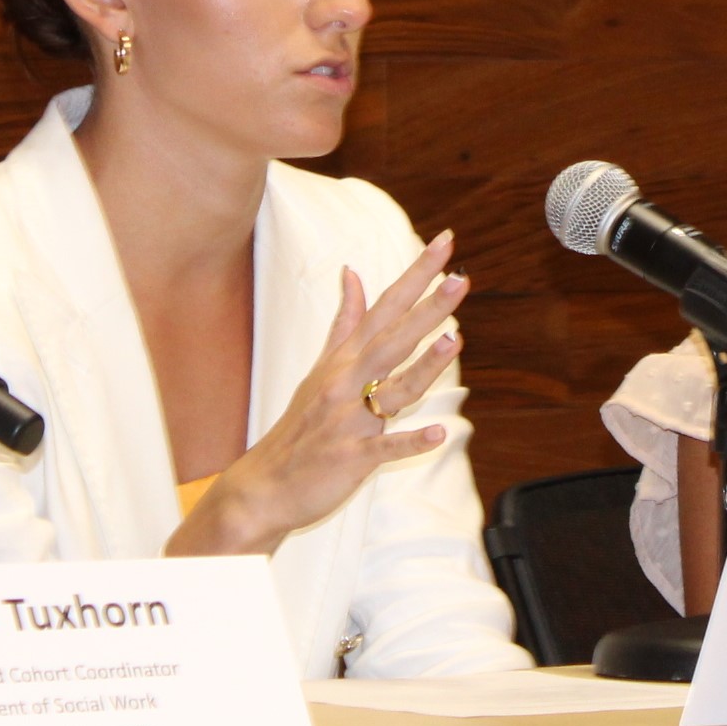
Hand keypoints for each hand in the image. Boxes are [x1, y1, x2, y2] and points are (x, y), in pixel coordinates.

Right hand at [171, 233, 466, 556]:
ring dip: (424, 367)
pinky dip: (411, 441)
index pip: (385, 307)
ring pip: (393, 389)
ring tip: (455, 341)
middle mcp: (347, 383)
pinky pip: (386, 447)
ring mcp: (349, 420)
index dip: (416, 275)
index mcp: (344, 360)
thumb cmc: (300, 424)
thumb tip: (353, 271)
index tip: (445, 242)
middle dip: (427, 310)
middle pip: (393, 340)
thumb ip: (345, 322)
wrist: (266, 484)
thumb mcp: (320, 367)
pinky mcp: (352, 457)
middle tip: (460, 279)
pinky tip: (440, 433)